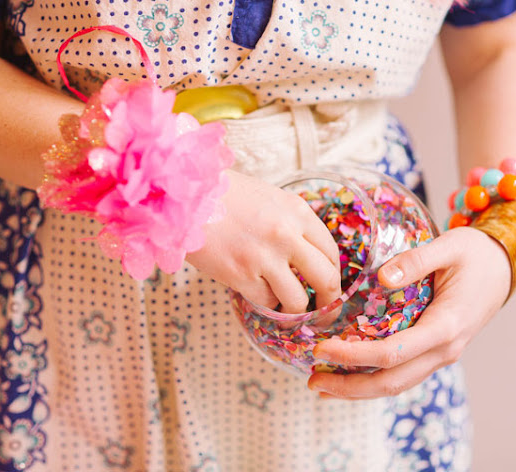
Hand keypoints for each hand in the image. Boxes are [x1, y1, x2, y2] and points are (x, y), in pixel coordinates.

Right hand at [186, 170, 341, 312]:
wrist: (182, 196)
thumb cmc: (222, 194)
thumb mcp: (268, 198)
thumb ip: (291, 223)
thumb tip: (306, 254)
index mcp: (298, 212)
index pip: (331, 252)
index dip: (333, 274)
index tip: (327, 286)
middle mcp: (287, 234)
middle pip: (326, 280)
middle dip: (328, 303)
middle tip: (322, 313)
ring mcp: (265, 256)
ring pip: (297, 300)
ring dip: (294, 312)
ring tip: (286, 311)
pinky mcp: (240, 275)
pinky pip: (266, 302)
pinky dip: (264, 303)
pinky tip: (257, 293)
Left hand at [307, 227, 510, 398]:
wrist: (503, 266)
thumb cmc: (476, 254)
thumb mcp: (449, 246)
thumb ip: (416, 261)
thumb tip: (382, 278)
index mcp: (446, 325)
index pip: (392, 353)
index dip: (354, 355)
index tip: (322, 348)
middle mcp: (444, 349)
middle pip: (391, 381)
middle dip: (349, 386)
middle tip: (313, 381)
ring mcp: (441, 354)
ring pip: (397, 384)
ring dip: (358, 389)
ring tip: (322, 385)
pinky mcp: (435, 351)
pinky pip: (403, 373)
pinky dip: (373, 379)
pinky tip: (349, 374)